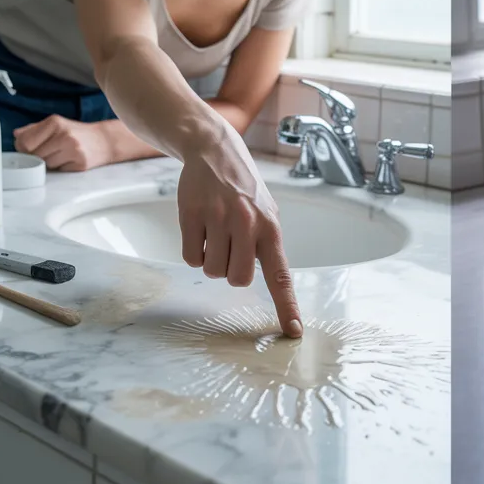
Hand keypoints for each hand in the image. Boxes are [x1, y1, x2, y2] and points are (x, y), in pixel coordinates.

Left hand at [12, 115, 112, 171]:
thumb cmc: (77, 132)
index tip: (29, 148)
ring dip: (50, 162)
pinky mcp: (80, 164)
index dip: (23, 148)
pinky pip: (59, 170)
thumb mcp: (57, 124)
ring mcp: (73, 150)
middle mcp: (64, 135)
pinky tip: (69, 159)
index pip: (25, 141)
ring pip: (46, 164)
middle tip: (47, 151)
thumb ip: (34, 129)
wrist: (105, 140)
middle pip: (34, 155)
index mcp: (54, 122)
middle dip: (37, 156)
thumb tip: (16, 135)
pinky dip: (61, 167)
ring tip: (61, 154)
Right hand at [178, 128, 301, 337]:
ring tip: (215, 233)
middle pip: (238, 280)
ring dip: (210, 260)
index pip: (280, 275)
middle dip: (231, 272)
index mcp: (270, 228)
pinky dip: (193, 250)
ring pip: (212, 271)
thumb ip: (267, 245)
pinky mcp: (193, 215)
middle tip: (230, 248)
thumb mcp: (265, 213)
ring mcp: (219, 219)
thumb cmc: (243, 189)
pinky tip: (200, 228)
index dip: (286, 306)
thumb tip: (273, 281)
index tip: (293, 332)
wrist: (215, 151)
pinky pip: (190, 257)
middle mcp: (247, 225)